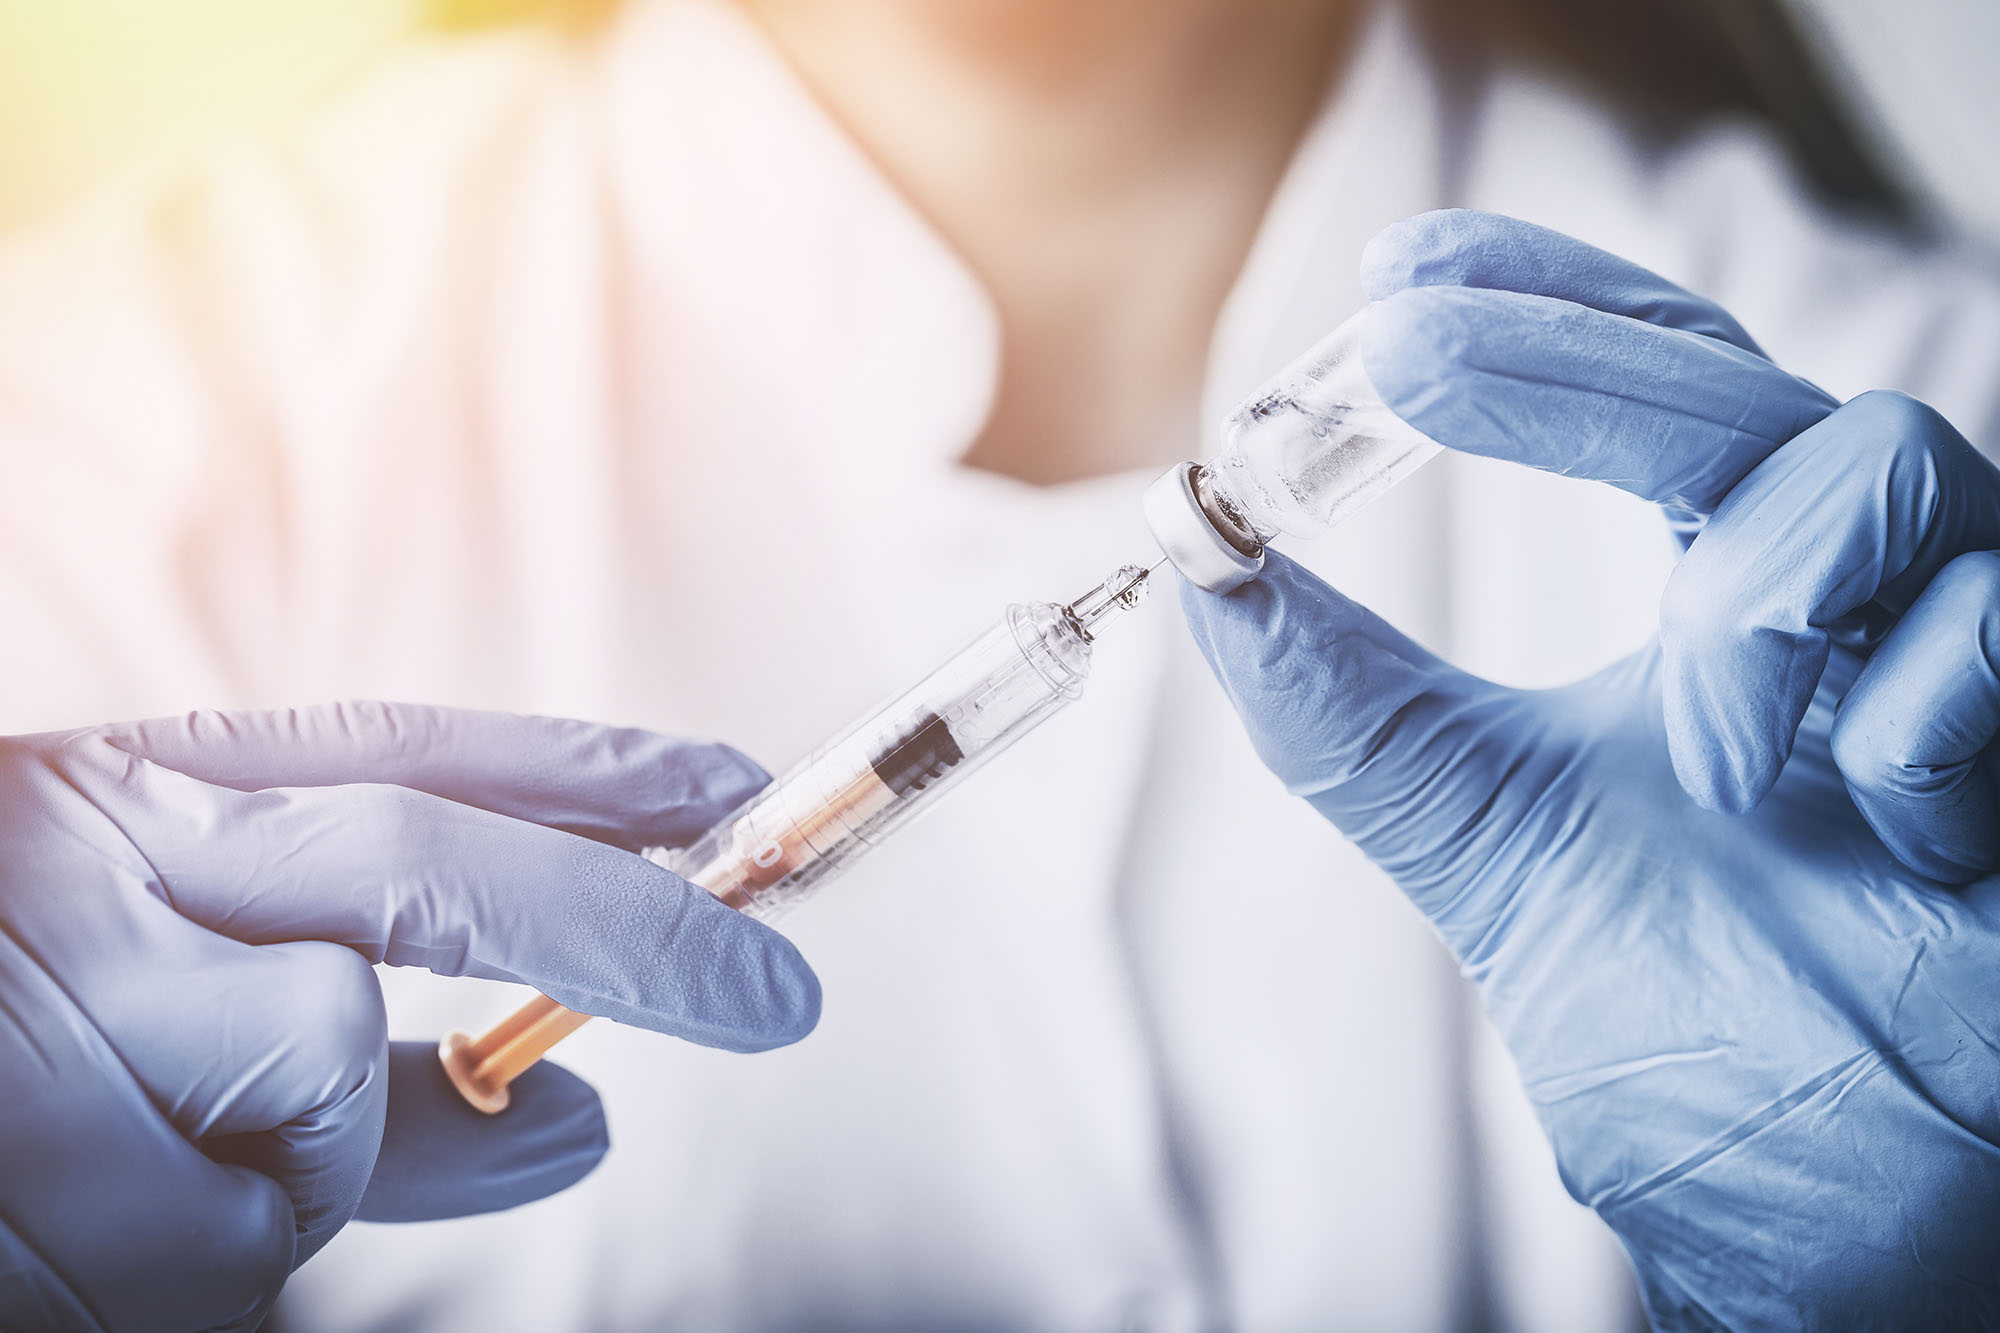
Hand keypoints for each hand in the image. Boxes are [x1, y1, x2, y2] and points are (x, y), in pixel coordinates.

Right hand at [0, 703, 818, 1331]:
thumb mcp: (149, 973)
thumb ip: (386, 1061)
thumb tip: (591, 1120)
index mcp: (132, 794)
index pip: (410, 752)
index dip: (587, 775)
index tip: (738, 800)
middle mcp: (95, 867)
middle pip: (423, 869)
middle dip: (621, 928)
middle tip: (774, 991)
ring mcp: (48, 1014)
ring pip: (319, 1111)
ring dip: (294, 1179)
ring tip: (122, 1159)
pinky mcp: (24, 1179)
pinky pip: (224, 1256)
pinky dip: (204, 1265)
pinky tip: (76, 1221)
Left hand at [1181, 211, 1999, 1327]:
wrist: (1842, 1226)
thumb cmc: (1705, 1031)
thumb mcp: (1494, 842)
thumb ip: (1359, 714)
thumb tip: (1206, 569)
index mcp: (1735, 603)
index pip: (1649, 385)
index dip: (1541, 305)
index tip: (1398, 275)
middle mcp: (1857, 595)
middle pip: (1733, 385)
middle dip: (1568, 363)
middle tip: (1409, 355)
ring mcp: (1970, 646)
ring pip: (1879, 463)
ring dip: (1751, 612)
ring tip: (1717, 768)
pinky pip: (1992, 627)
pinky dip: (1905, 726)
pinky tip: (1886, 833)